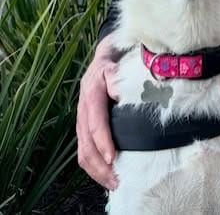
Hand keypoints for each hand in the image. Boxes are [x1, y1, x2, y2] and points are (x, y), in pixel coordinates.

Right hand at [76, 36, 119, 189]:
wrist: (106, 53)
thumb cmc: (117, 60)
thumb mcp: (119, 63)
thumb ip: (119, 77)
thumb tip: (120, 94)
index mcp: (92, 92)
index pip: (95, 121)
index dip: (103, 141)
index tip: (113, 157)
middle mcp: (84, 107)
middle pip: (86, 143)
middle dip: (100, 164)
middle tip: (117, 179)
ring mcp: (82, 118)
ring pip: (83, 150)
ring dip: (97, 170)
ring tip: (113, 183)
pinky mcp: (85, 125)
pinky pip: (84, 150)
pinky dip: (94, 166)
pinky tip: (106, 175)